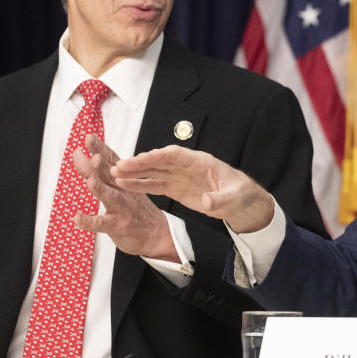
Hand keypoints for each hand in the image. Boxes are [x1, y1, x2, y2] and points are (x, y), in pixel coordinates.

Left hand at [72, 135, 180, 261]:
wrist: (156, 233)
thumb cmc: (135, 209)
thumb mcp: (118, 187)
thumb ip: (95, 171)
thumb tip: (78, 154)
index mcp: (124, 179)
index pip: (111, 159)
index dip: (100, 148)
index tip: (89, 137)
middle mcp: (124, 190)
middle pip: (111, 174)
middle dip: (101, 162)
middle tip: (93, 153)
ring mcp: (123, 208)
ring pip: (111, 197)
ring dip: (100, 189)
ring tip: (91, 182)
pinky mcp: (119, 225)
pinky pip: (103, 223)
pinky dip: (89, 221)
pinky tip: (78, 218)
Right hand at [110, 144, 274, 233]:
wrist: (242, 202)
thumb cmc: (241, 195)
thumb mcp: (234, 198)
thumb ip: (220, 199)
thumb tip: (207, 201)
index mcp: (200, 162)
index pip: (175, 155)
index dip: (157, 156)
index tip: (140, 158)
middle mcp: (186, 166)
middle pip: (159, 161)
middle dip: (139, 163)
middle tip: (118, 166)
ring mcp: (180, 177)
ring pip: (153, 172)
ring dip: (135, 173)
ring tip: (114, 174)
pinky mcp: (176, 188)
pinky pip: (155, 185)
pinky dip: (141, 185)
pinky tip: (125, 185)